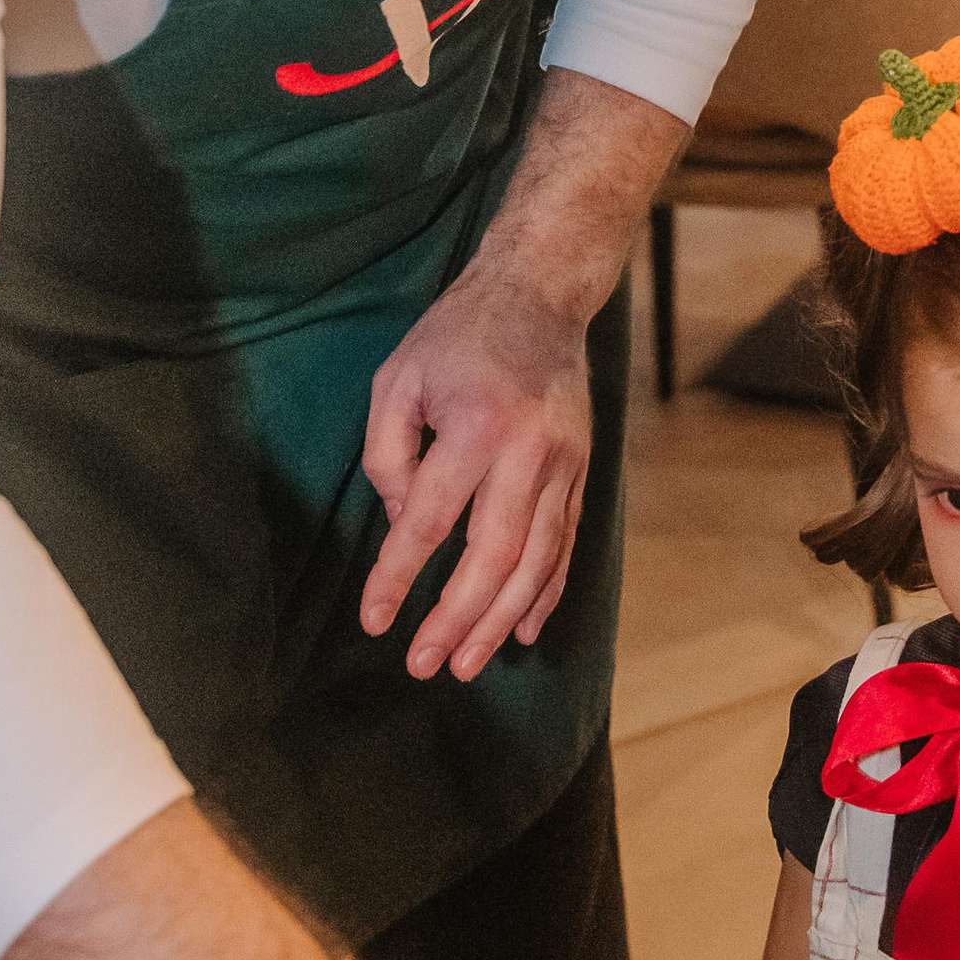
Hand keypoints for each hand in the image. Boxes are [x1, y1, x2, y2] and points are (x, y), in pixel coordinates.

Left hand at [360, 262, 593, 679]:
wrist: (542, 294)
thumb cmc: (457, 335)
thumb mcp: (398, 379)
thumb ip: (388, 455)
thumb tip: (403, 525)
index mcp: (476, 427)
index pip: (430, 521)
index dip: (399, 577)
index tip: (376, 621)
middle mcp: (529, 453)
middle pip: (492, 556)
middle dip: (457, 619)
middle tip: (425, 665)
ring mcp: (565, 465)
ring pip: (536, 561)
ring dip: (501, 620)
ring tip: (469, 663)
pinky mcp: (583, 470)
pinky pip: (566, 544)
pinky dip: (547, 592)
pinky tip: (524, 630)